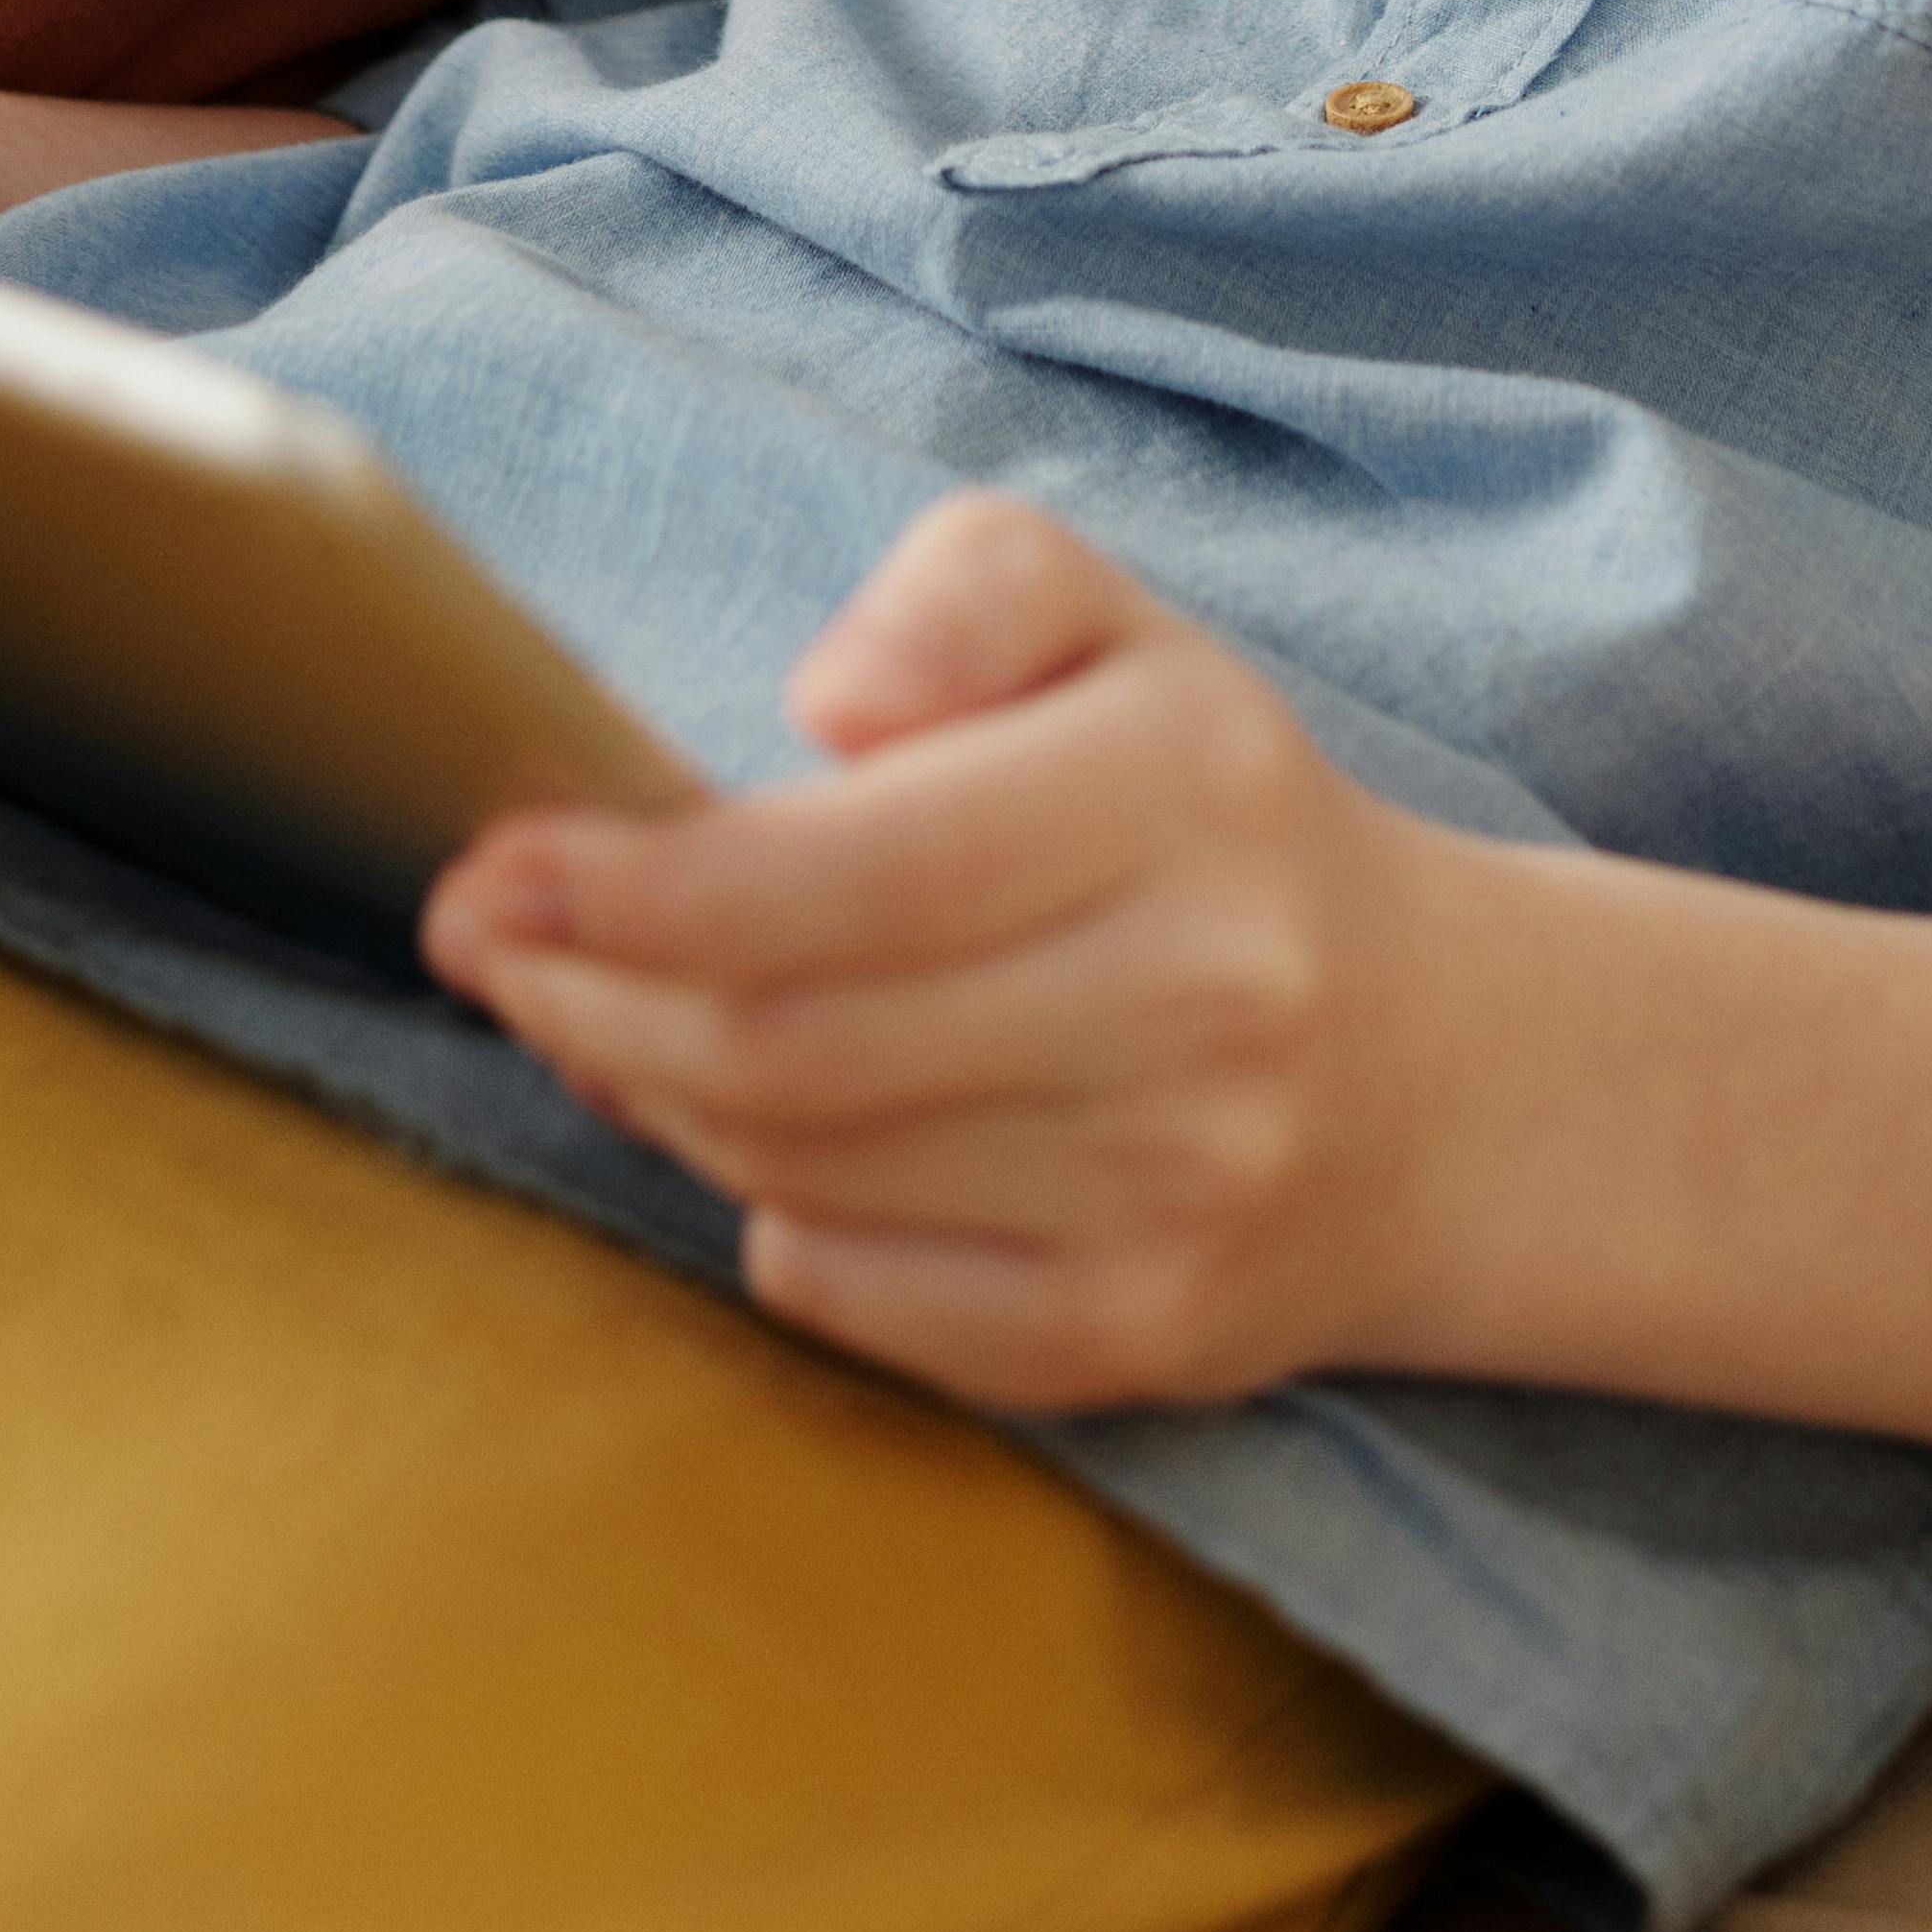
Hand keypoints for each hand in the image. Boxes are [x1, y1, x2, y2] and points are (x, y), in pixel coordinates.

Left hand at [421, 493, 1480, 1409]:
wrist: (1441, 1077)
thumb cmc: (1207, 817)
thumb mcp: (1115, 628)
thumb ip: (967, 592)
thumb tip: (831, 705)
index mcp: (1188, 789)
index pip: (858, 871)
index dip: (641, 884)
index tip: (502, 859)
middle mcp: (1202, 999)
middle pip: (792, 1041)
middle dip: (588, 992)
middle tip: (490, 941)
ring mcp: (1175, 1192)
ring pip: (798, 1170)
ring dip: (647, 1089)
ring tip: (591, 1011)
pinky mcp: (1135, 1339)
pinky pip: (854, 1294)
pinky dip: (759, 1213)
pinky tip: (737, 1131)